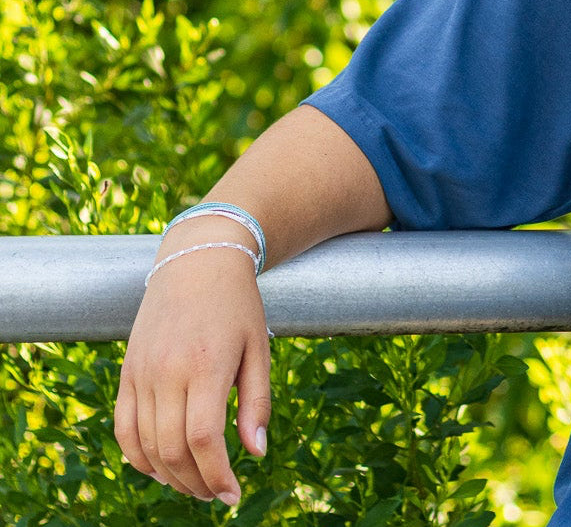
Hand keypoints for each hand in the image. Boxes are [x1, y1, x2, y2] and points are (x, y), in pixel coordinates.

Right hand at [115, 231, 270, 503]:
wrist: (198, 261)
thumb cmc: (237, 306)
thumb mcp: (259, 348)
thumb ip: (257, 402)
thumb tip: (255, 453)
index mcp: (207, 366)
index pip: (204, 439)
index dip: (217, 475)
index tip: (233, 494)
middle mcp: (168, 372)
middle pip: (173, 449)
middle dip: (195, 482)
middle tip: (215, 493)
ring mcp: (142, 374)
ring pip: (146, 446)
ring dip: (168, 476)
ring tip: (194, 483)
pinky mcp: (128, 373)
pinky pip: (124, 428)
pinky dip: (138, 457)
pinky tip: (160, 469)